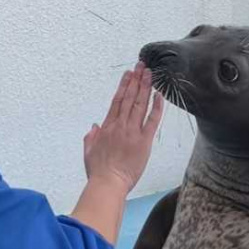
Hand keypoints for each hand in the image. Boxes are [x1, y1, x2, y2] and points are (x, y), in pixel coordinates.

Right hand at [83, 62, 163, 194]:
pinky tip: (159, 94)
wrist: (108, 183)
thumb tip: (94, 126)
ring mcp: (132, 132)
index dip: (123, 86)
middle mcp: (120, 126)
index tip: (128, 74)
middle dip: (136, 80)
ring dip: (145, 87)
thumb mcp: (89, 152)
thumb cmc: (98, 172)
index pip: (117, 101)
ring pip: (140, 104)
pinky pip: (152, 120)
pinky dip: (156, 107)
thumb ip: (91, 137)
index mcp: (107, 127)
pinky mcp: (144, 141)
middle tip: (141, 66)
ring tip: (149, 73)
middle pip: (129, 98)